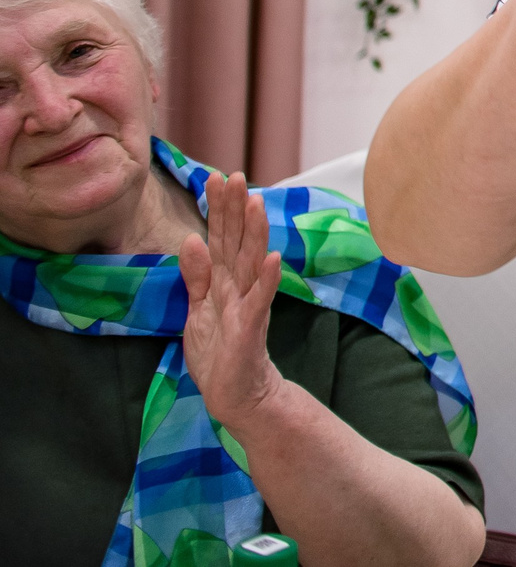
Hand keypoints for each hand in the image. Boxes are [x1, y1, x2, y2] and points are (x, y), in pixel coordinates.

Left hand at [177, 172, 286, 430]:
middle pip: (237, 242)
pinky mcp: (251, 329)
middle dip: (235, 209)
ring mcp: (247, 306)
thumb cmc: (218, 352)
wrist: (236, 395)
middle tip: (234, 175)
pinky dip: (266, 280)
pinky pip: (260, 301)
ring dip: (254, 233)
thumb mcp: (198, 310)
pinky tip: (271, 259)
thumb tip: (189, 239)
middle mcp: (238, 287)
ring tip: (255, 203)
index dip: (218, 209)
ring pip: (250, 263)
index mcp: (223, 281)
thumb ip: (196, 276)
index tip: (215, 177)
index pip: (220, 238)